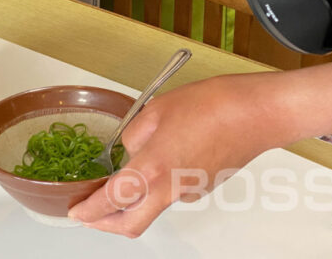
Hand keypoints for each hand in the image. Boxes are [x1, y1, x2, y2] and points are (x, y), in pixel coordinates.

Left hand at [68, 73, 297, 236]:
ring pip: (153, 206)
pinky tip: (167, 155)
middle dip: (106, 225)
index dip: (88, 211)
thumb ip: (133, 134)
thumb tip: (127, 149)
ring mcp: (189, 192)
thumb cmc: (212, 105)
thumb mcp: (157, 109)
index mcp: (151, 168)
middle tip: (91, 215)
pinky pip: (174, 190)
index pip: (109, 202)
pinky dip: (162, 182)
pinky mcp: (204, 187)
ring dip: (135, 199)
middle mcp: (170, 189)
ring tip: (130, 170)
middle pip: (131, 225)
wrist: (255, 113)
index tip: (76, 211)